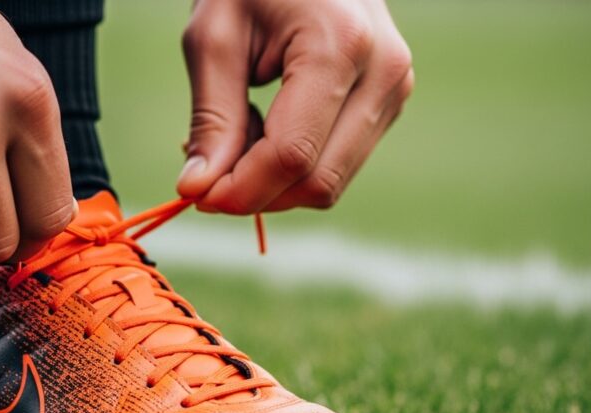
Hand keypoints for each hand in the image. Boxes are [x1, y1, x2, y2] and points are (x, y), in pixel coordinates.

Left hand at [176, 0, 413, 213]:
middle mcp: (383, 72)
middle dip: (257, 194)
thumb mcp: (215, 39)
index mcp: (340, 46)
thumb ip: (212, 119)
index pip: (292, 154)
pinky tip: (267, 126)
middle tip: (208, 174)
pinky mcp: (390, 101)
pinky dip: (294, 166)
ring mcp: (395, 89)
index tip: (196, 195)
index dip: (241, 190)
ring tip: (239, 133)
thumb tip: (199, 190)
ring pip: (331, 182)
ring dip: (275, 182)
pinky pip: (338, 163)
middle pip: (318, 181)